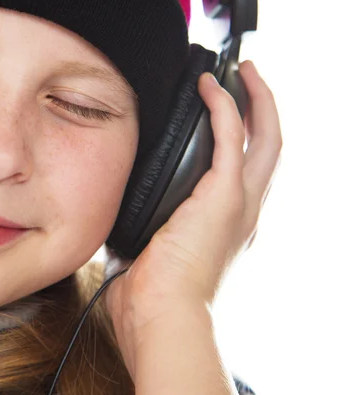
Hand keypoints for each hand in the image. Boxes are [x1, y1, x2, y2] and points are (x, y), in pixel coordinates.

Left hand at [103, 61, 282, 373]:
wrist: (163, 322)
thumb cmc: (154, 302)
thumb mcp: (153, 256)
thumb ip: (146, 233)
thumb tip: (123, 221)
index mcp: (229, 229)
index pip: (249, 174)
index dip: (246, 141)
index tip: (230, 116)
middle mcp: (246, 214)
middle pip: (271, 149)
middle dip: (264, 110)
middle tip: (249, 79)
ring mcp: (241, 204)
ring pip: (266, 138)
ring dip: (254, 100)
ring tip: (242, 72)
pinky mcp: (225, 195)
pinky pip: (231, 136)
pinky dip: (223, 106)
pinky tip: (208, 85)